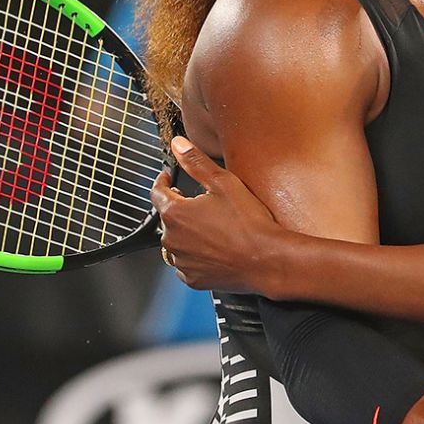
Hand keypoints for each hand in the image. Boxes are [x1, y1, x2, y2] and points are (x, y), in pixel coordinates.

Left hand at [150, 136, 290, 295]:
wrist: (267, 260)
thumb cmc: (248, 223)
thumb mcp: (224, 183)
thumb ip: (196, 163)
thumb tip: (179, 145)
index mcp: (175, 213)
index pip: (157, 192)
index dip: (163, 181)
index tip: (167, 177)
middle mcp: (172, 239)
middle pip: (168, 218)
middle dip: (181, 209)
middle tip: (203, 203)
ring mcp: (182, 261)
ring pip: (177, 242)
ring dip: (187, 233)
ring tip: (212, 227)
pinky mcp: (193, 278)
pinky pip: (187, 263)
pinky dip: (195, 255)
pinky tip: (215, 248)